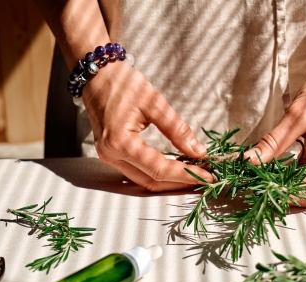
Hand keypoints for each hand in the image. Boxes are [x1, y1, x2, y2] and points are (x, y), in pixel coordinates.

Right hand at [82, 62, 213, 191]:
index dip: (185, 175)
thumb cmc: (123, 83)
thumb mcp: (154, 103)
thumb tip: (198, 151)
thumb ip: (176, 129)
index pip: (159, 169)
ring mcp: (108, 157)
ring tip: (193, 173)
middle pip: (151, 181)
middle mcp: (111, 155)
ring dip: (169, 180)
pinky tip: (175, 167)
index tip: (208, 175)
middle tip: (204, 177)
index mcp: (120, 142)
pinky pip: (137, 172)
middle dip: (179, 183)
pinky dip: (157, 173)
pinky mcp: (111, 154)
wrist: (97, 75)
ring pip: (143, 180)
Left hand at [245, 67, 305, 204]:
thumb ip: (273, 142)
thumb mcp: (297, 117)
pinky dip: (288, 172)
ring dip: (285, 183)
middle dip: (285, 193)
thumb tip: (248, 160)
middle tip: (258, 189)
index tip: (265, 192)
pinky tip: (270, 170)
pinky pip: (304, 169)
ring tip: (261, 182)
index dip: (290, 196)